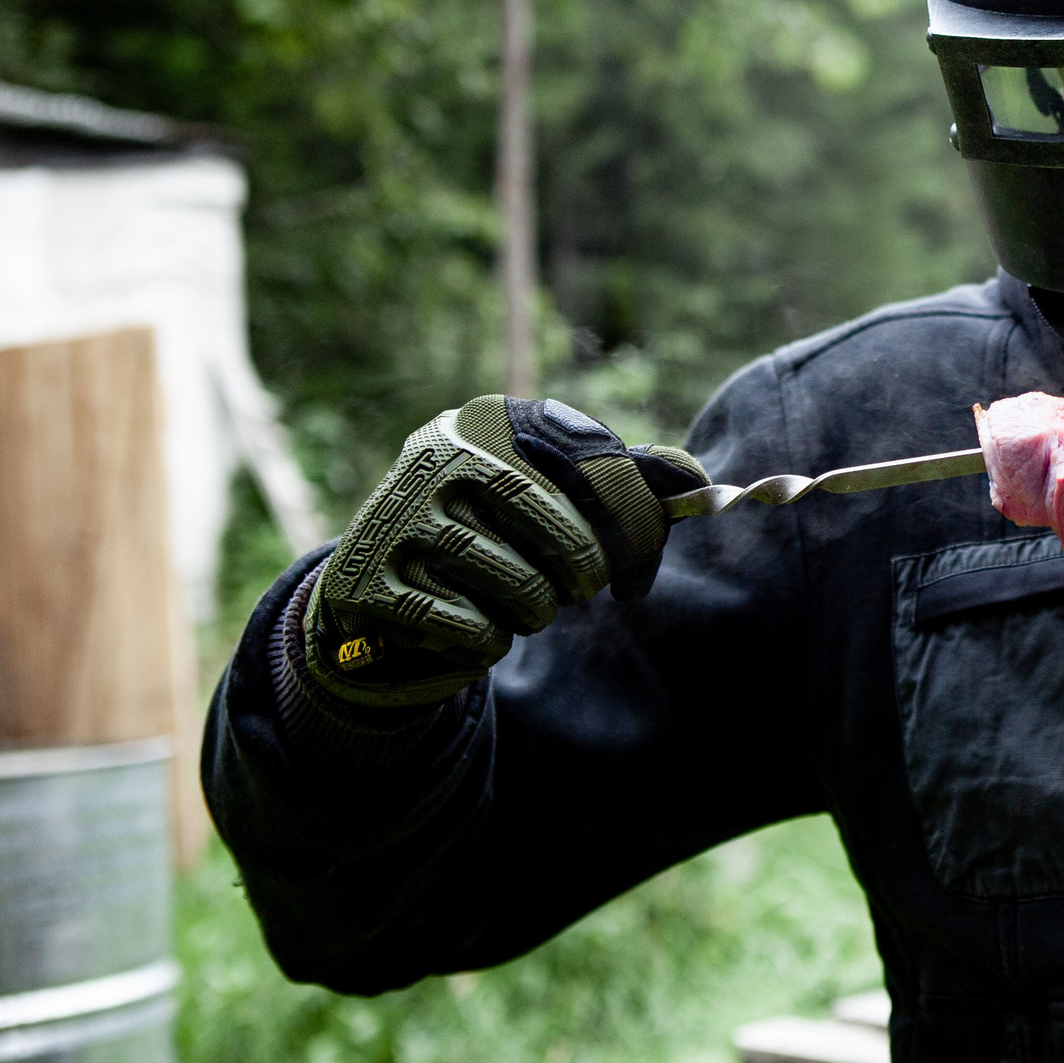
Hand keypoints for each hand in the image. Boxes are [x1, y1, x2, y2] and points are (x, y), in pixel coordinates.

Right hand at [304, 396, 706, 708]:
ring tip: (525, 606)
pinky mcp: (367, 583)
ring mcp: (395, 517)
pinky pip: (468, 627)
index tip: (638, 575)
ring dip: (535, 610)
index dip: (633, 523)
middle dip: (584, 573)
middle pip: (559, 525)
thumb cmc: (485, 532)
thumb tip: (696, 479)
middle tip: (581, 590)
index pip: (591, 461)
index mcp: (490, 421)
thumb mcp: (545, 490)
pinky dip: (489, 641)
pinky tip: (476, 628)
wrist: (377, 586)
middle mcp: (437, 456)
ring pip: (516, 583)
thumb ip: (617, 479)